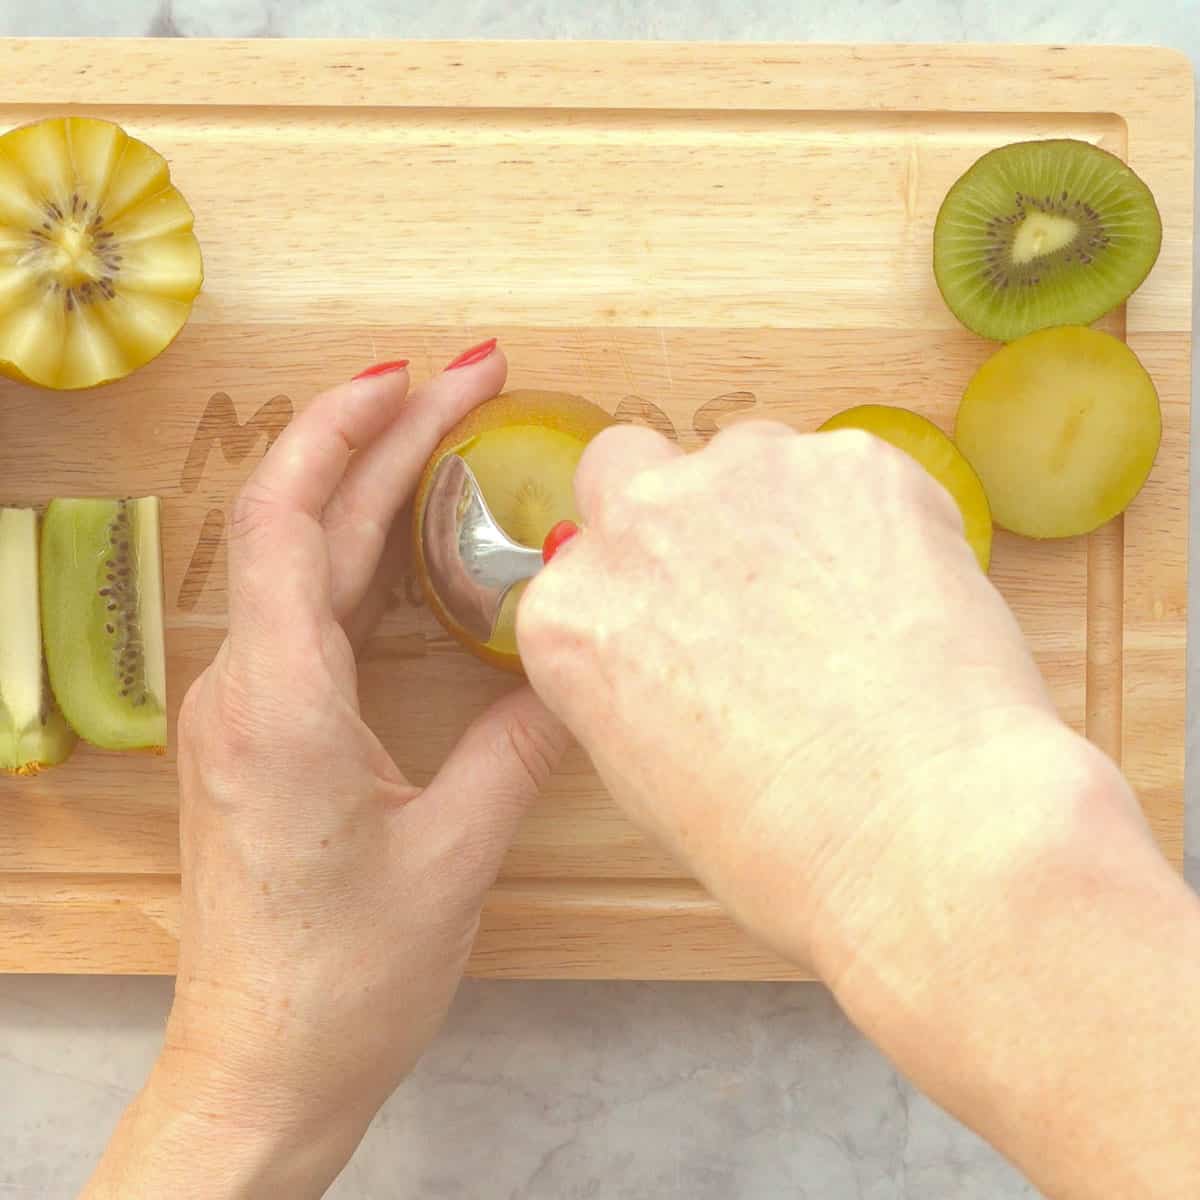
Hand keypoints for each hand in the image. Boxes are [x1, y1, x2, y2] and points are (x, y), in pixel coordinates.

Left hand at [85, 347, 568, 1198]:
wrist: (260, 1067)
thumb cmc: (342, 980)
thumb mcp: (453, 857)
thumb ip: (518, 747)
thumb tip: (577, 668)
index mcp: (280, 705)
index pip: (291, 520)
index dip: (347, 429)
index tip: (419, 376)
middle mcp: (244, 690)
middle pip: (302, 521)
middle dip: (383, 436)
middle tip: (468, 378)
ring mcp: (244, 708)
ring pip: (300, 561)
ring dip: (370, 487)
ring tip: (449, 432)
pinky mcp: (261, 732)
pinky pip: (305, 612)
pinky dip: (362, 555)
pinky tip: (417, 542)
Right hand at [516, 420, 1199, 1199]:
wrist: (922, 832)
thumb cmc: (790, 843)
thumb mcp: (647, 776)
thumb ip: (628, 674)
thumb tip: (666, 635)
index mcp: (571, 612)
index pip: (582, 561)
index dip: (638, 589)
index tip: (681, 619)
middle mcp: (637, 524)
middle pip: (626, 465)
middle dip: (669, 508)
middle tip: (740, 578)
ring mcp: (742, 476)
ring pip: (747, 458)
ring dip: (775, 509)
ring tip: (843, 604)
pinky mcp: (851, 461)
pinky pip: (846, 470)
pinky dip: (869, 516)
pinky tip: (899, 596)